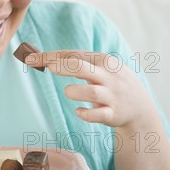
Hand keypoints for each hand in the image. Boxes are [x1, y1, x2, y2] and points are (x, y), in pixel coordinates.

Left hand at [26, 50, 156, 129]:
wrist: (139, 108)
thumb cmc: (111, 83)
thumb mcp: (100, 68)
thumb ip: (76, 63)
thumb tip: (46, 59)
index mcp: (103, 61)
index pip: (73, 54)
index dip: (50, 56)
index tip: (30, 59)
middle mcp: (107, 76)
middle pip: (80, 67)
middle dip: (61, 66)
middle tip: (47, 68)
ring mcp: (111, 95)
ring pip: (91, 91)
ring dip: (74, 92)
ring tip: (68, 92)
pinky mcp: (112, 114)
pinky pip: (97, 114)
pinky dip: (86, 113)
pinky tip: (79, 111)